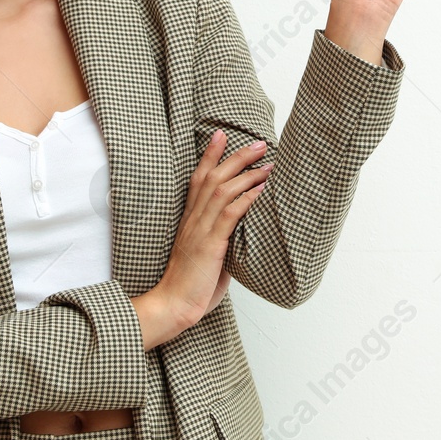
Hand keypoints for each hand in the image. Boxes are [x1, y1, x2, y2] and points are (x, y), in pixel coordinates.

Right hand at [142, 129, 271, 343]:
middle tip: (258, 143)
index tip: (221, 135)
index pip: (198, 179)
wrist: (173, 304)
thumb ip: (221, 238)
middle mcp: (193, 220)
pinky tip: (260, 191)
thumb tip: (242, 231)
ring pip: (221, 191)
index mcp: (190, 220)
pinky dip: (245, 200)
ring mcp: (200, 231)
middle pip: (212, 177)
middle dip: (236, 157)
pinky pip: (228, 216)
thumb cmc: (192, 284)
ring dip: (246, 174)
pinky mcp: (209, 246)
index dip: (210, 155)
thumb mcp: (208, 254)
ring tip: (267, 163)